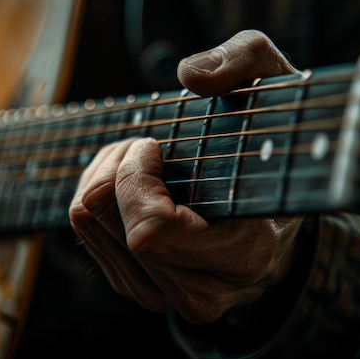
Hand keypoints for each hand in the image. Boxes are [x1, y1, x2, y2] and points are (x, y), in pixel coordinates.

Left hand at [69, 30, 304, 322]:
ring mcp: (163, 295)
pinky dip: (97, 192)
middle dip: (118, 166)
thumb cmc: (272, 154)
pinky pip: (84, 231)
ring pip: (86, 222)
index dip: (137, 176)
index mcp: (244, 255)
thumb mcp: (275, 88)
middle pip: (105, 218)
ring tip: (143, 161)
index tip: (157, 146)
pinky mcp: (136, 285)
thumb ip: (244, 63)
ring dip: (105, 175)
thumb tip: (190, 76)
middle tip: (150, 146)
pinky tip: (131, 182)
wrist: (274, 222)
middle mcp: (200, 291)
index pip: (150, 229)